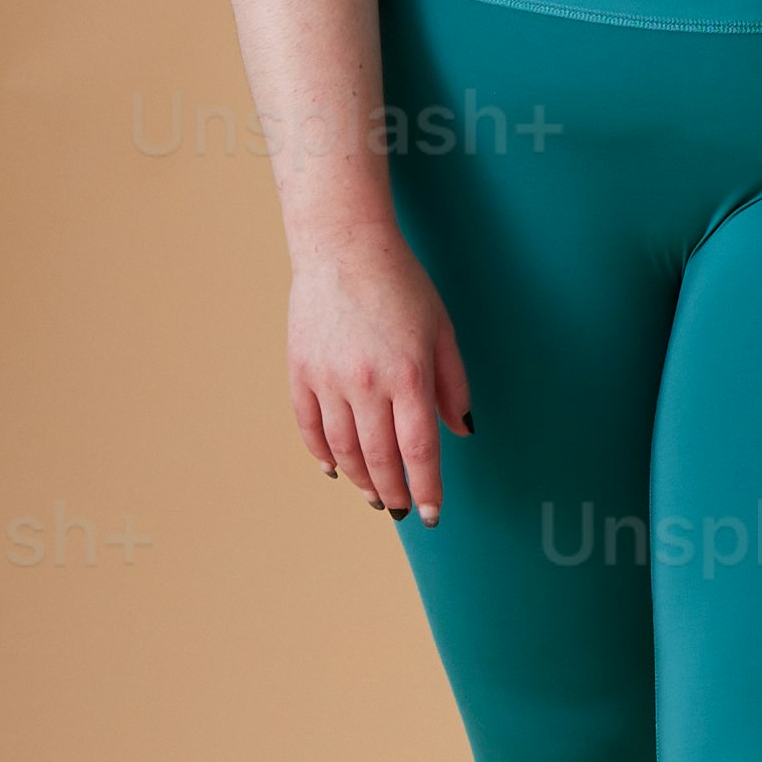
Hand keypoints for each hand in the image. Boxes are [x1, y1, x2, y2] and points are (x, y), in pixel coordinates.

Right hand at [286, 233, 471, 519]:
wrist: (344, 247)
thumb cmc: (402, 285)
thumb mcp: (442, 330)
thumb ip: (454, 385)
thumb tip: (461, 432)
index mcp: (409, 374)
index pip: (419, 449)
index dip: (427, 488)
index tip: (431, 514)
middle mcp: (366, 383)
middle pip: (379, 458)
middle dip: (393, 492)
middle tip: (400, 509)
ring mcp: (328, 379)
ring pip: (343, 449)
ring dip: (360, 479)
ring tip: (374, 494)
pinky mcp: (300, 371)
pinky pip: (309, 427)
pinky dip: (322, 454)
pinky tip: (335, 469)